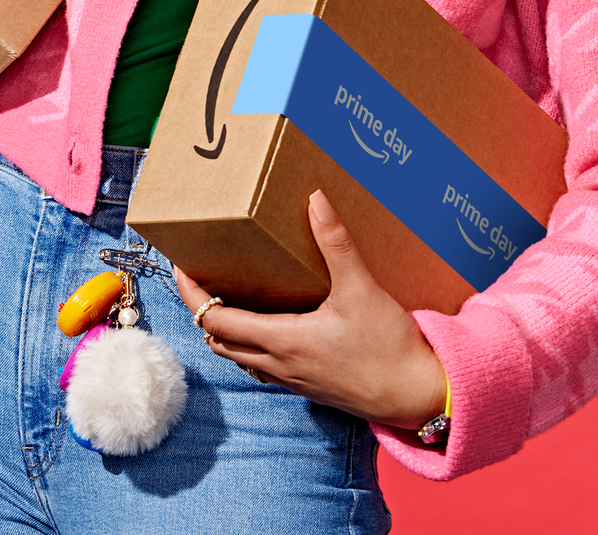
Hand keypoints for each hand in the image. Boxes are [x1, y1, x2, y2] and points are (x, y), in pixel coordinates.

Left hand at [175, 190, 448, 430]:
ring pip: (240, 358)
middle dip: (203, 311)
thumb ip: (336, 244)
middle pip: (220, 341)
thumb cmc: (389, 349)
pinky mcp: (309, 386)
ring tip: (229, 297)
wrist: (417, 396)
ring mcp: (292, 380)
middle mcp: (279, 364)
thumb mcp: (361, 290)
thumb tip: (316, 200)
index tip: (181, 267)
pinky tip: (271, 325)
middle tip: (201, 277)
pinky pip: (263, 367)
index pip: (216, 319)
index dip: (192, 293)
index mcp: (282, 340)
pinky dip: (251, 345)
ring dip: (225, 331)